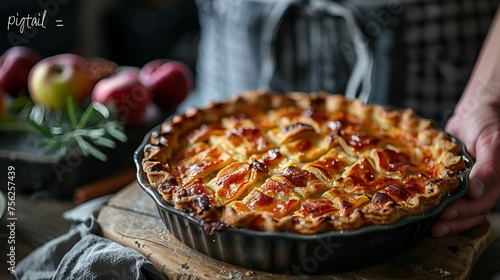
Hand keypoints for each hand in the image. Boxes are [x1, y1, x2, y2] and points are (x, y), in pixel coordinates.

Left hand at [431, 101, 499, 236]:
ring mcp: (469, 184)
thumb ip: (489, 167)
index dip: (464, 212)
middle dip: (453, 222)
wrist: (474, 112)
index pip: (482, 204)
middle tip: (433, 228)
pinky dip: (439, 204)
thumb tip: (477, 192)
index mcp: (496, 182)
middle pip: (471, 212)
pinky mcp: (454, 179)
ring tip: (429, 228)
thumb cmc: (488, 124)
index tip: (446, 214)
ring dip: (446, 220)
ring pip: (460, 208)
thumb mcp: (492, 141)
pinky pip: (448, 196)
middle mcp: (484, 187)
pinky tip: (426, 210)